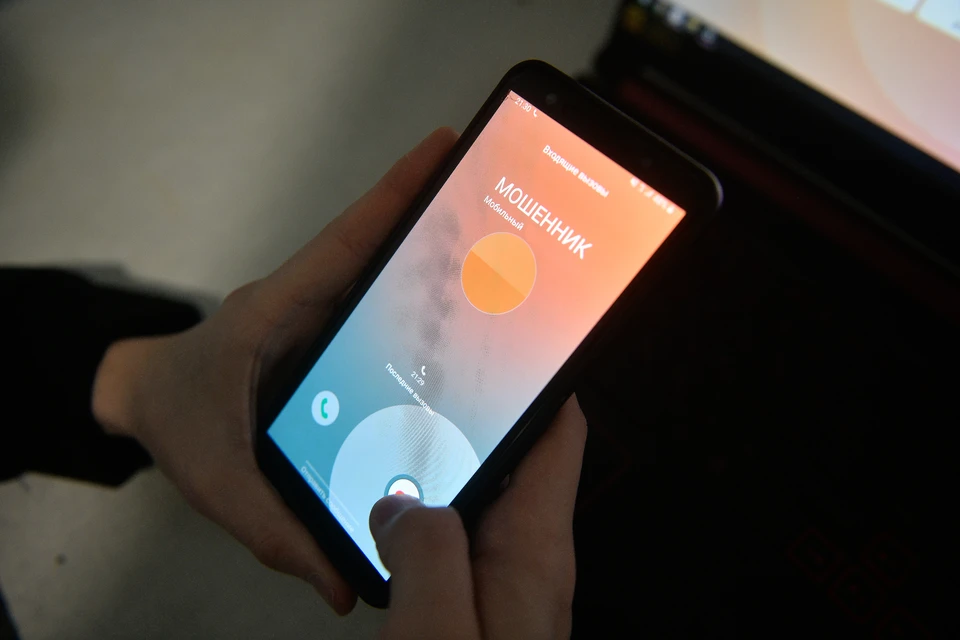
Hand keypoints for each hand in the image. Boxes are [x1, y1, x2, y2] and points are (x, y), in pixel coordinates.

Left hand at [92, 127, 459, 613]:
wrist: (150, 403)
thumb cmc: (178, 421)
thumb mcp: (219, 480)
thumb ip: (276, 529)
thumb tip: (346, 584)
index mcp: (280, 310)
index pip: (345, 243)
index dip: (395, 195)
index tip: (441, 149)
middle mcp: (309, 304)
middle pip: (381, 250)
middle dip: (437, 215)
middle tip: (500, 197)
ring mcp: (322, 319)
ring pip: (384, 280)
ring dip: (436, 259)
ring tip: (501, 255)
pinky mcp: (329, 340)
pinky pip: (379, 315)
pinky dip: (419, 307)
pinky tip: (462, 329)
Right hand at [370, 396, 586, 639]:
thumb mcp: (437, 628)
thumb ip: (424, 552)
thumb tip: (398, 505)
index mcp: (533, 549)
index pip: (558, 436)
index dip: (535, 382)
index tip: (498, 350)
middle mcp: (524, 562)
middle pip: (502, 466)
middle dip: (453, 433)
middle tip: (402, 406)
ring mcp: (499, 587)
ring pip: (463, 512)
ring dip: (419, 493)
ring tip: (367, 491)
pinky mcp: (472, 611)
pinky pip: (443, 555)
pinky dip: (408, 541)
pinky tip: (370, 548)